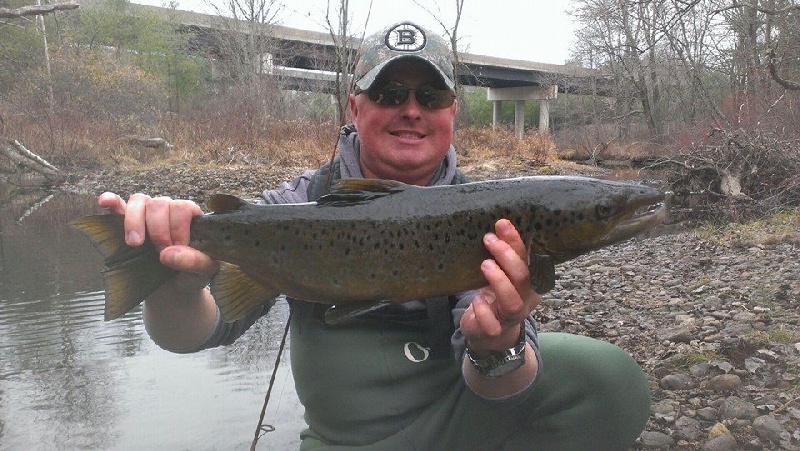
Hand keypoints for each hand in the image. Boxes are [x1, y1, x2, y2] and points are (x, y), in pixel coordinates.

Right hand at [97, 192, 218, 288]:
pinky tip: (105, 202)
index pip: (183, 207)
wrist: (173, 290)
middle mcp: (170, 212)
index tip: (176, 247)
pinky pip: (118, 206)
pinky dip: (111, 201)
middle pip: (160, 203)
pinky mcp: (128, 225)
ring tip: (135, 244)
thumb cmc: (191, 276)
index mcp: (191, 218)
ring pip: (139, 201)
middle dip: (158, 230)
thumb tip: (168, 252)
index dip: (177, 227)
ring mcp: (147, 217)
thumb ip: (195, 262)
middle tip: (160, 252)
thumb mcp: (203, 273)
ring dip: (135, 221)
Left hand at [460, 219, 541, 356]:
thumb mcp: (501, 273)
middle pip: (523, 277)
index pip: (528, 258)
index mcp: (530, 281)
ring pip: (512, 301)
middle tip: (488, 240)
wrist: (491, 335)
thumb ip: (503, 253)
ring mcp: (510, 317)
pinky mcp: (494, 330)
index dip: (516, 242)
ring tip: (485, 265)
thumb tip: (499, 224)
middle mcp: (525, 299)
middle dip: (506, 256)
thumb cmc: (496, 297)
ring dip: (499, 281)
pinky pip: (492, 324)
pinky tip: (476, 299)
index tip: (501, 224)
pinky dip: (483, 310)